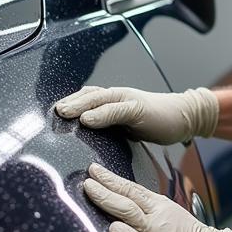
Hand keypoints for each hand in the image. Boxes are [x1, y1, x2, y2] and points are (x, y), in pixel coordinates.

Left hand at [54, 86, 217, 145]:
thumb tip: (88, 137)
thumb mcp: (126, 125)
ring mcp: (128, 99)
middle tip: (49, 113)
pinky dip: (102, 113)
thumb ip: (108, 127)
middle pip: (86, 95)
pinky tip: (89, 119)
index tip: (46, 116)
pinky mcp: (139, 108)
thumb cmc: (155, 120)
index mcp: (111, 100)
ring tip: (64, 112)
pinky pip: (117, 109)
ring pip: (98, 98)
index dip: (66, 104)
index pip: (84, 98)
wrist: (185, 115)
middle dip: (68, 102)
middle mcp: (116, 96)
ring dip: (79, 104)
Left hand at [82, 164, 231, 231]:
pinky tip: (113, 229)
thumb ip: (147, 212)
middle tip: (87, 177)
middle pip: (126, 196)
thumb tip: (124, 209)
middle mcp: (156, 215)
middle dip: (104, 185)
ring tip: (91, 191)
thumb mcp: (169, 216)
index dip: (111, 178)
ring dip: (108, 200)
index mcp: (158, 205)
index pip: (130, 188)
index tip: (94, 170)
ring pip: (129, 213)